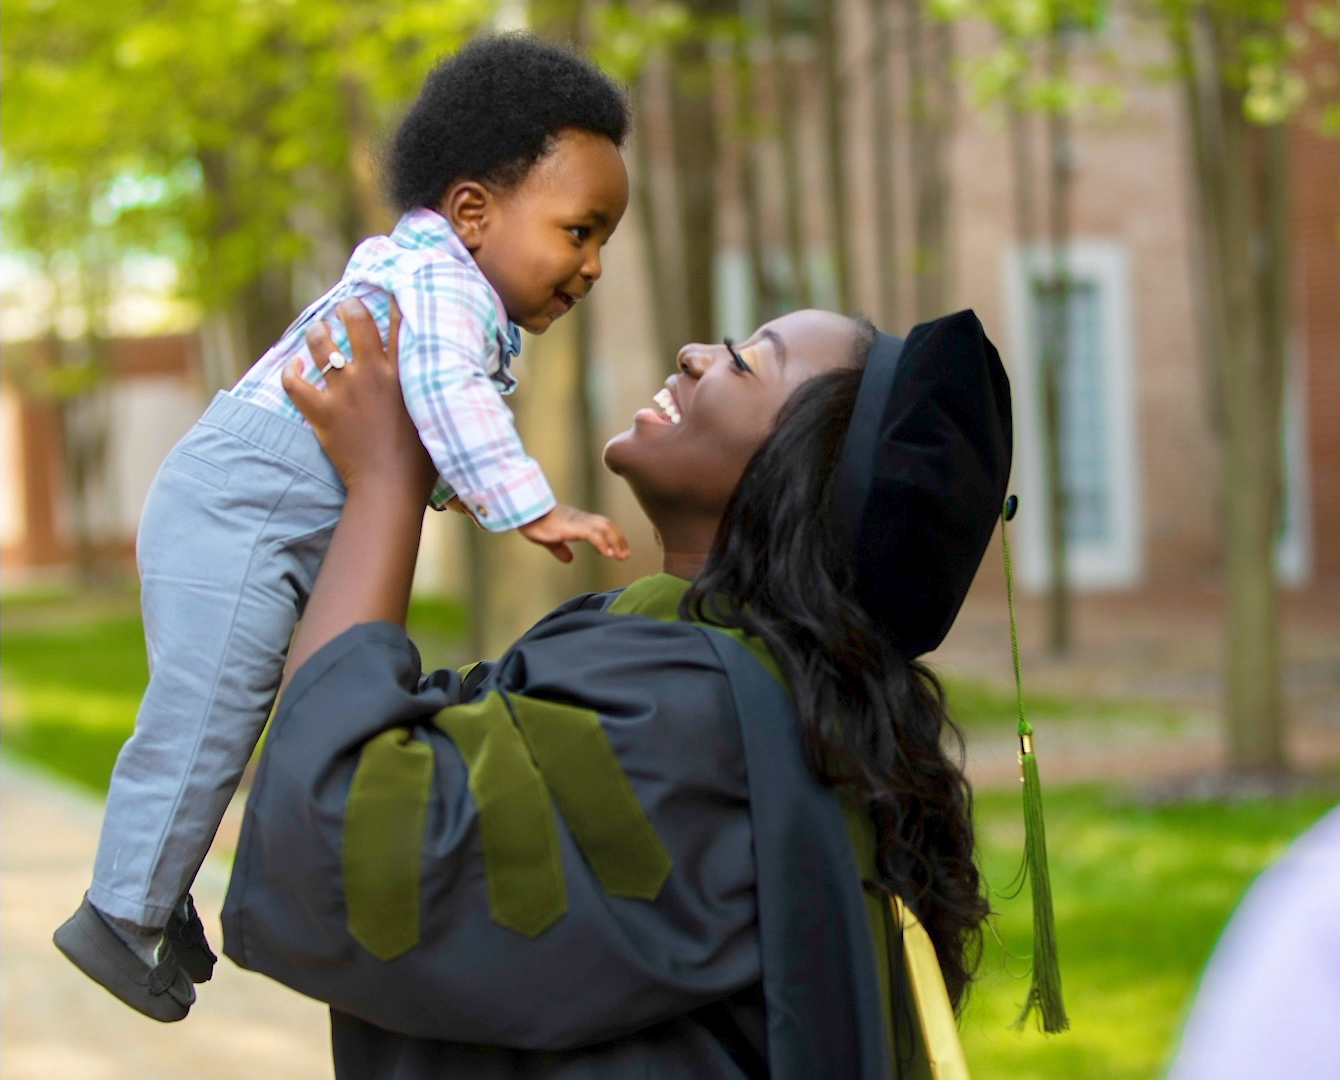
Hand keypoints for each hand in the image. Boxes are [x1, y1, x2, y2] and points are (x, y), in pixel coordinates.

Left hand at [281, 299, 436, 499]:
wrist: (390, 487)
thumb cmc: (423, 461)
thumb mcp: (438, 416)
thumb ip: (439, 393)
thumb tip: (456, 381)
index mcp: (404, 373)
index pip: (400, 323)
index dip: (395, 300)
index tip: (392, 287)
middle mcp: (372, 373)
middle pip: (355, 320)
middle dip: (348, 307)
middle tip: (345, 306)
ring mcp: (343, 391)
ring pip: (321, 344)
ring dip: (318, 333)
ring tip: (319, 330)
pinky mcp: (319, 412)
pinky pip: (294, 382)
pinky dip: (291, 372)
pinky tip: (293, 367)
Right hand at [517, 504, 630, 563]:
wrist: (523, 513)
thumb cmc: (534, 523)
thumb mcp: (550, 539)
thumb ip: (560, 548)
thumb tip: (568, 558)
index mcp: (576, 520)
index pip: (601, 525)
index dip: (612, 536)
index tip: (619, 550)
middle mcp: (580, 518)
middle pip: (607, 524)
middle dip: (619, 539)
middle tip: (625, 555)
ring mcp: (576, 521)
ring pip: (603, 527)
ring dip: (615, 541)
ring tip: (621, 556)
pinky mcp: (571, 526)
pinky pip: (592, 534)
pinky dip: (602, 543)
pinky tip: (607, 554)